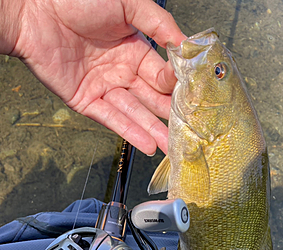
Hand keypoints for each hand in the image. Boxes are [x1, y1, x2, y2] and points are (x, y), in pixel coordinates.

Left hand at [9, 0, 185, 154]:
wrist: (35, 10)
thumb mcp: (128, 4)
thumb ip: (159, 23)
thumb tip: (186, 43)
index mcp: (134, 50)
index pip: (161, 74)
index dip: (175, 85)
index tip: (191, 97)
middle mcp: (121, 72)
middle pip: (151, 99)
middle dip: (169, 115)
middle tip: (189, 130)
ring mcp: (104, 88)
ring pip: (134, 113)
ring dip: (152, 130)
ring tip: (171, 145)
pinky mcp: (86, 101)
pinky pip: (111, 119)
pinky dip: (129, 132)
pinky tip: (146, 144)